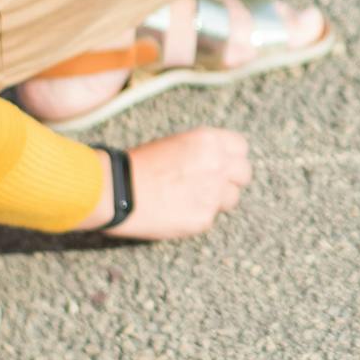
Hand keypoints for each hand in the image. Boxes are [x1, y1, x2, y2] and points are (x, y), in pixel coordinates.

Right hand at [101, 128, 252, 238]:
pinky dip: (197, 216)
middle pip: (244, 174)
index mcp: (208, 141)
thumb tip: (219, 161)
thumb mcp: (174, 144)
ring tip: (190, 199)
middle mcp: (216, 164)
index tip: (223, 165)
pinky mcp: (203, 218)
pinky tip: (176, 211)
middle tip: (212, 185)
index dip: (231, 157)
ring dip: (217, 200)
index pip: (240, 147)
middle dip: (231, 180)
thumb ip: (202, 152)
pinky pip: (210, 218)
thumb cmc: (137, 166)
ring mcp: (212, 192)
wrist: (115, 190)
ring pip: (232, 199)